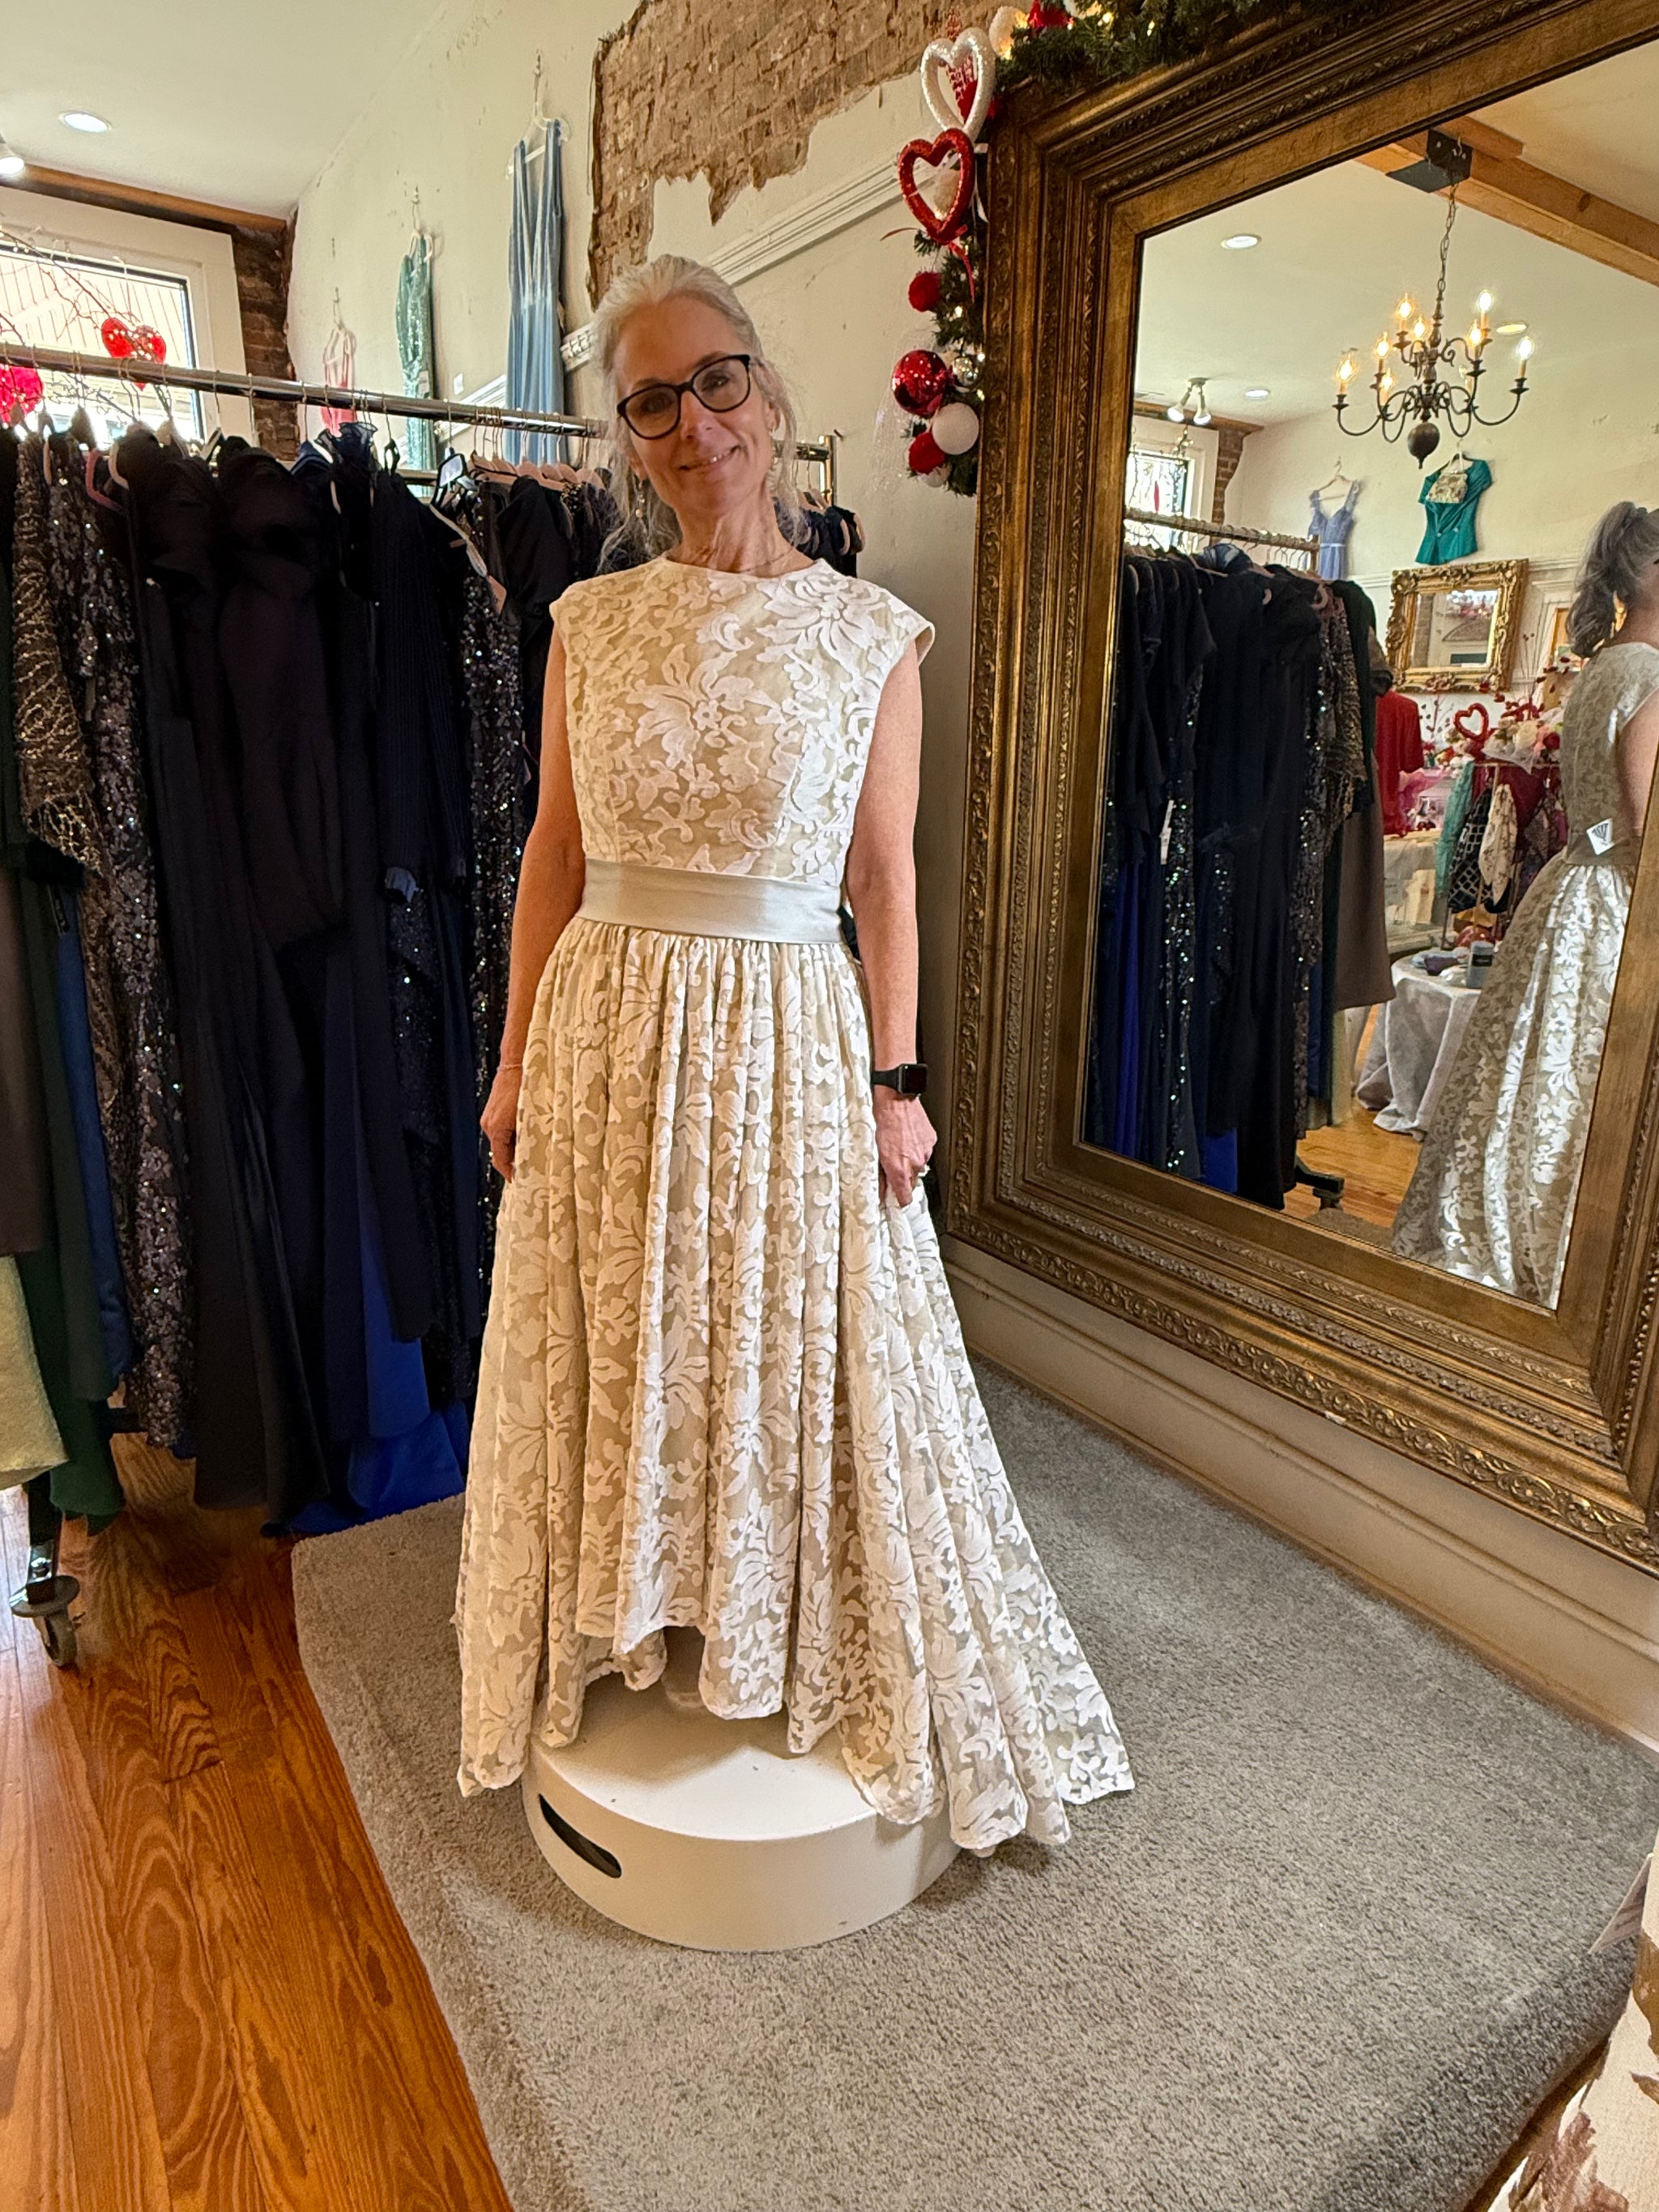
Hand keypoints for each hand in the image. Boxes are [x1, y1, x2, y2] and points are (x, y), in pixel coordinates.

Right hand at [482, 1060, 523, 1181]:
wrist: (518, 1061)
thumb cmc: (528, 1086)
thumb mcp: (532, 1115)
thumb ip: (530, 1136)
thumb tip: (534, 1155)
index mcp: (496, 1129)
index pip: (501, 1161)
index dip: (511, 1173)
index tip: (520, 1182)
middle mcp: (489, 1124)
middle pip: (501, 1152)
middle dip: (514, 1162)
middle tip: (531, 1171)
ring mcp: (489, 1116)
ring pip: (502, 1140)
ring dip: (514, 1148)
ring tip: (532, 1155)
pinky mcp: (493, 1110)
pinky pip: (502, 1130)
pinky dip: (512, 1137)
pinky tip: (527, 1136)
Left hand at [874, 1090, 935, 1207]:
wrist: (896, 1100)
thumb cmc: (883, 1121)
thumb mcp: (876, 1151)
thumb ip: (881, 1173)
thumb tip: (882, 1188)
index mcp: (898, 1168)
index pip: (905, 1197)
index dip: (901, 1200)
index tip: (897, 1201)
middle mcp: (914, 1163)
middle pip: (911, 1181)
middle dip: (904, 1176)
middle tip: (894, 1165)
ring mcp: (924, 1152)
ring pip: (918, 1165)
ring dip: (911, 1160)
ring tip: (900, 1146)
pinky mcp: (931, 1141)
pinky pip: (925, 1151)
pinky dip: (917, 1148)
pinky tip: (908, 1138)